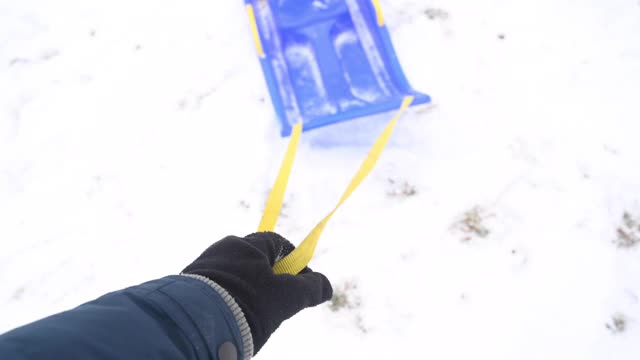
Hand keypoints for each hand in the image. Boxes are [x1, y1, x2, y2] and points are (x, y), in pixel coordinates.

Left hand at [182, 232, 332, 353]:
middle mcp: (222, 250)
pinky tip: (230, 323)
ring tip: (252, 320)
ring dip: (248, 295)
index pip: (277, 244)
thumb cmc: (245, 305)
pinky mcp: (188, 288)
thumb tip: (327, 286)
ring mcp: (203, 269)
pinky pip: (217, 292)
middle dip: (270, 283)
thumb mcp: (285, 298)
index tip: (303, 284)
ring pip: (236, 279)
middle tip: (277, 308)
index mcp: (246, 245)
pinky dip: (228, 304)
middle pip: (256, 263)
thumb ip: (308, 289)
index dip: (294, 262)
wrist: (190, 324)